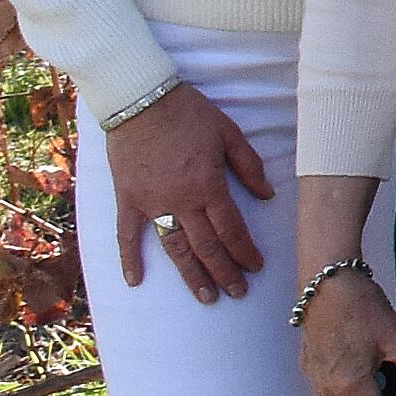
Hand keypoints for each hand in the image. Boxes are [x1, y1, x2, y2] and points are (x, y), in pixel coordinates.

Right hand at [99, 83, 272, 302]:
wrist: (141, 98)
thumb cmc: (189, 112)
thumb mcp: (229, 133)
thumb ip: (249, 167)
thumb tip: (268, 195)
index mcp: (209, 185)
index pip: (232, 229)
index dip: (246, 251)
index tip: (256, 268)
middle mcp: (181, 200)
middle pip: (207, 246)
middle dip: (225, 272)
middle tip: (237, 293)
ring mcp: (152, 202)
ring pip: (174, 248)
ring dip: (191, 274)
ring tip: (205, 297)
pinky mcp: (127, 198)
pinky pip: (127, 234)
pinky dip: (130, 258)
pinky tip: (135, 280)